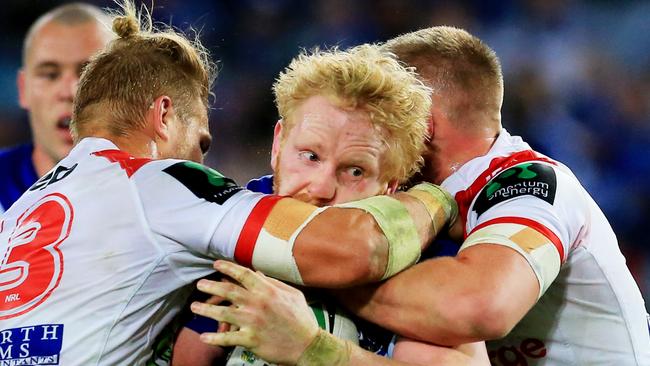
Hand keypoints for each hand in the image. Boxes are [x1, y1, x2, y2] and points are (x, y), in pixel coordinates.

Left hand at [190, 260, 318, 364]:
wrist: (308, 345)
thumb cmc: (302, 319)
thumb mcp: (292, 295)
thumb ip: (274, 283)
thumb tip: (258, 274)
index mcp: (268, 291)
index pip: (244, 274)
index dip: (228, 267)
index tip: (217, 264)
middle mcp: (258, 304)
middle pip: (229, 291)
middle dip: (211, 286)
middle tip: (200, 284)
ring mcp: (253, 322)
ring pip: (223, 313)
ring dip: (206, 309)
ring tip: (195, 306)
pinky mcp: (251, 340)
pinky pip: (228, 338)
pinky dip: (214, 338)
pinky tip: (203, 337)